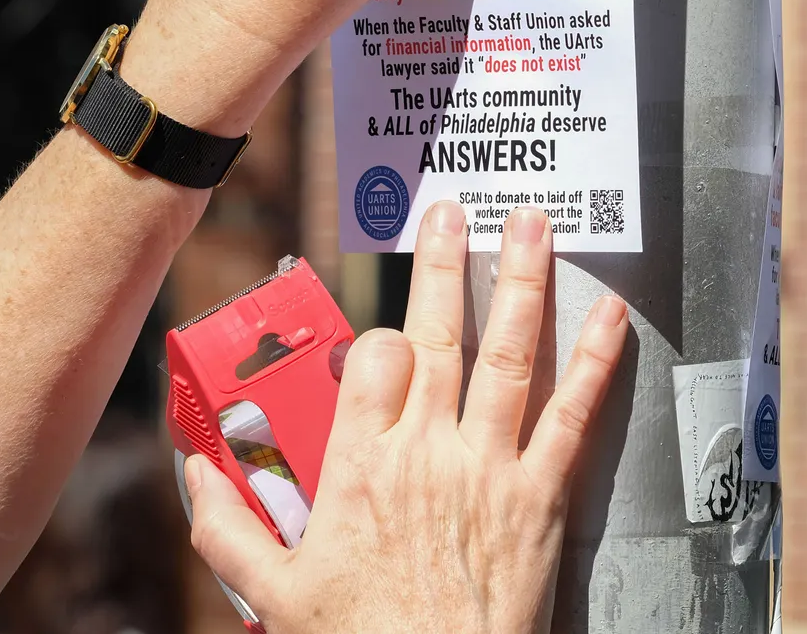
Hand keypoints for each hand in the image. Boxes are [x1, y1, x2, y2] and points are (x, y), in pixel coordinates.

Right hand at [184, 202, 630, 633]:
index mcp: (360, 466)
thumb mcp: (271, 594)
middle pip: (435, 335)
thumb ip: (226, 526)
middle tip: (452, 212)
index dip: (378, 339)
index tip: (385, 342)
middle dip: (444, 265)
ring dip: (522, 282)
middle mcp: (426, 451)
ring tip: (532, 224)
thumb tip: (196, 470)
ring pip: (508, 355)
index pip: (372, 364)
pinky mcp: (540, 497)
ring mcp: (489, 469)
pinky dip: (595, 363)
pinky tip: (611, 316)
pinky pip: (573, 417)